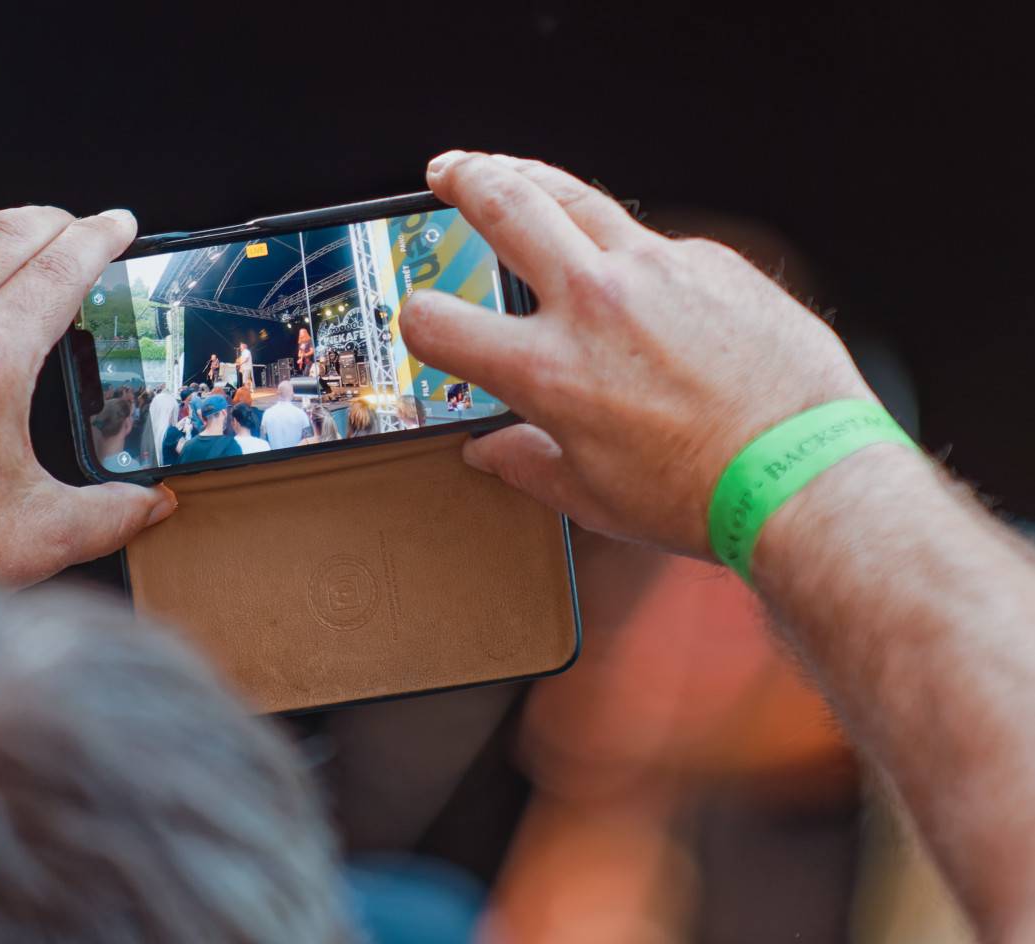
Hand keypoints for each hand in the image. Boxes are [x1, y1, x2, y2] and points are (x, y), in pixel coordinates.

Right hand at [400, 151, 872, 556]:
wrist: (804, 475)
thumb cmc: (706, 496)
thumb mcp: (593, 497)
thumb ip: (528, 465)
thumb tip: (494, 452)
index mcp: (548, 369)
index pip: (438, 321)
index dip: (416, 319)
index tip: (424, 319)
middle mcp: (594, 303)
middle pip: (503, 205)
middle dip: (463, 180)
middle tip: (449, 173)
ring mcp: (656, 269)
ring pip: (576, 194)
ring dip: (532, 175)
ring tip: (512, 169)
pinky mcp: (712, 260)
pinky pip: (654, 239)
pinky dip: (628, 247)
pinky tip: (633, 270)